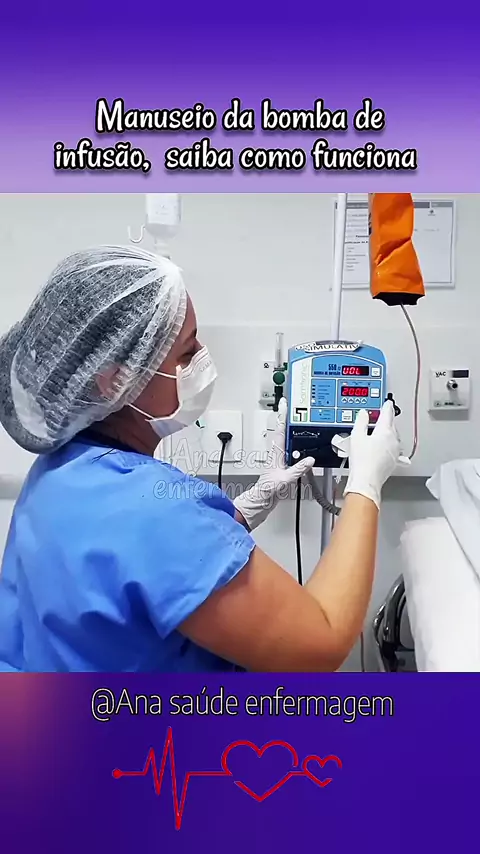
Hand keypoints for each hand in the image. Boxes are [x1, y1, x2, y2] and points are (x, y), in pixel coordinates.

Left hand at [233, 398, 314, 530]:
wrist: (262, 501)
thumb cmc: (266, 491)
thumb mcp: (284, 479)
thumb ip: (297, 469)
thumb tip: (309, 460)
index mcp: (276, 453)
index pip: (280, 430)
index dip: (282, 416)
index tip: (284, 404)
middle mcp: (277, 454)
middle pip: (284, 432)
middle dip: (289, 419)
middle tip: (293, 406)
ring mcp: (280, 459)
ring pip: (288, 441)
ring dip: (293, 432)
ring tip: (300, 422)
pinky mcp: (284, 466)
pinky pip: (292, 452)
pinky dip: (298, 446)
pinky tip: (303, 447)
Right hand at [343, 401, 401, 509]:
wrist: (366, 482)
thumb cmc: (362, 461)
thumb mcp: (357, 436)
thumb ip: (361, 422)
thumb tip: (363, 414)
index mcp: (385, 431)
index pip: (387, 414)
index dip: (386, 407)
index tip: (387, 403)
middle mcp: (394, 440)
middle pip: (391, 425)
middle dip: (386, 420)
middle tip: (380, 417)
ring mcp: (395, 451)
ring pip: (393, 437)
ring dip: (387, 433)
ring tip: (378, 433)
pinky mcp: (393, 461)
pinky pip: (393, 448)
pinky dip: (387, 445)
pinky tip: (381, 448)